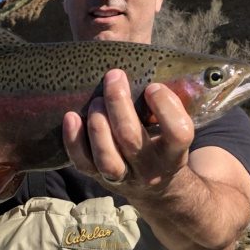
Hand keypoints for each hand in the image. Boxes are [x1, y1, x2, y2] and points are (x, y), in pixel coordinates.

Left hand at [62, 69, 194, 200]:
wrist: (159, 189)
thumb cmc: (163, 143)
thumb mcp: (174, 129)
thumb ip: (167, 103)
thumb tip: (146, 61)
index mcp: (175, 153)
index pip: (178, 133)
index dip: (167, 107)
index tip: (153, 86)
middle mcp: (150, 168)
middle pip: (131, 138)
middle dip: (119, 103)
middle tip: (114, 76)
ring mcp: (124, 177)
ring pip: (107, 157)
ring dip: (98, 125)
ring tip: (95, 101)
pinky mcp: (99, 179)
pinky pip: (83, 163)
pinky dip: (74, 140)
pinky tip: (70, 117)